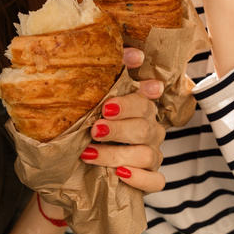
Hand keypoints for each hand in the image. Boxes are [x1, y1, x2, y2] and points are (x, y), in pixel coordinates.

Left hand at [79, 48, 165, 192]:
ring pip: (147, 155)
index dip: (129, 104)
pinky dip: (138, 178)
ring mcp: (153, 155)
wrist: (77, 164)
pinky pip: (155, 181)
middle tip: (94, 130)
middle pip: (144, 128)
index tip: (106, 107)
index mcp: (141, 107)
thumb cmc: (88, 126)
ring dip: (117, 154)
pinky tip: (118, 174)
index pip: (144, 101)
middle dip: (118, 130)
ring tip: (89, 154)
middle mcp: (151, 130)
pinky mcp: (151, 178)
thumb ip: (114, 74)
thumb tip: (135, 52)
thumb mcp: (93, 100)